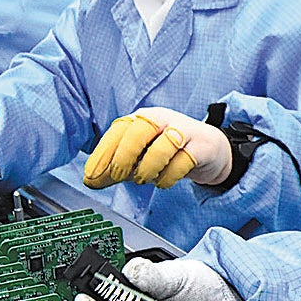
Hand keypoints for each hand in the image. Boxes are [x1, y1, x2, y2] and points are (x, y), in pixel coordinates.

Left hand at [83, 106, 231, 189]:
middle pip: (139, 129)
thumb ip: (116, 168)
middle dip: (124, 155)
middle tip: (118, 177)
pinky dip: (169, 177)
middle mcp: (162, 119)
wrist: (208, 149)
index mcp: (142, 118)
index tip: (92, 175)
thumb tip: (91, 181)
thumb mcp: (139, 156)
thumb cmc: (168, 151)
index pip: (118, 130)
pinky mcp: (201, 146)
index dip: (102, 153)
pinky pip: (183, 161)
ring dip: (148, 167)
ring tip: (144, 180)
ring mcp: (183, 130)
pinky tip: (163, 182)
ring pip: (164, 144)